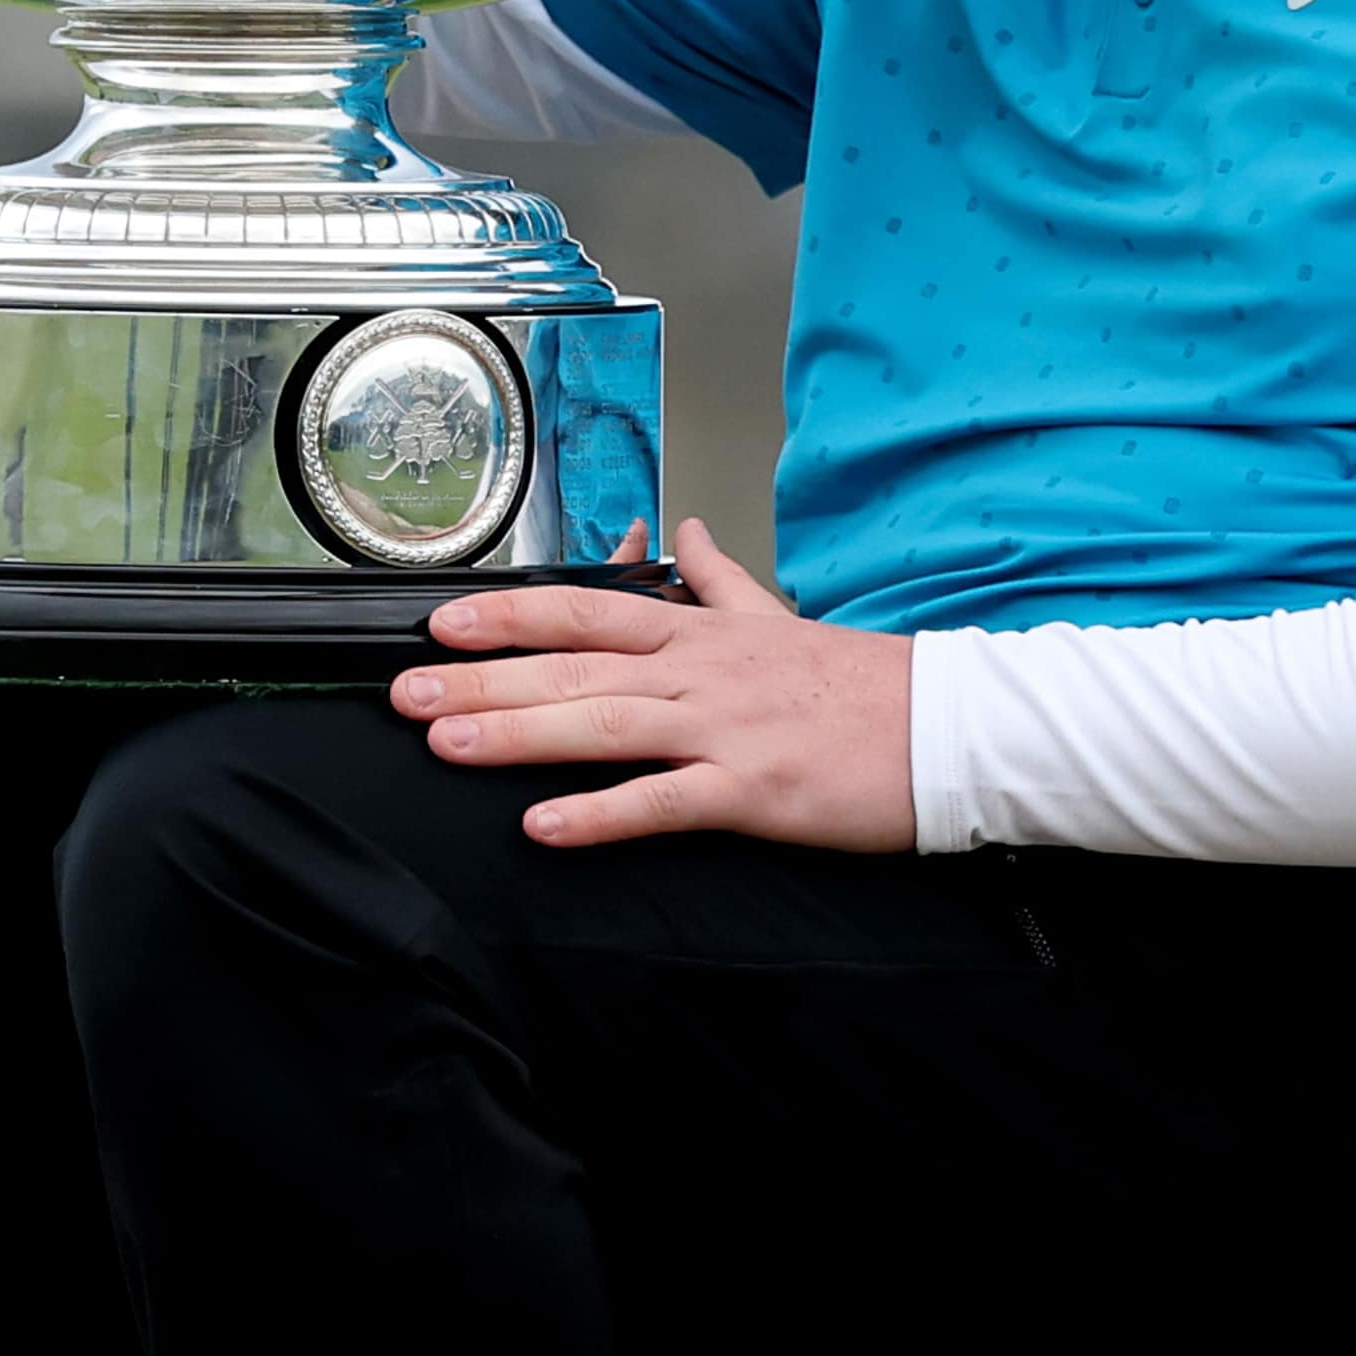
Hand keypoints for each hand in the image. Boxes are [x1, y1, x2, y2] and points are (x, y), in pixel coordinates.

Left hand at [393, 518, 916, 850]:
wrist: (949, 729)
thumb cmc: (864, 685)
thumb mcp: (779, 614)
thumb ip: (718, 579)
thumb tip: (683, 531)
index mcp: (702, 632)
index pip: (585, 611)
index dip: (506, 616)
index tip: (439, 626)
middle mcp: (700, 672)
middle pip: (573, 665)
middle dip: (482, 680)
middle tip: (406, 695)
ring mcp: (724, 729)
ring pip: (601, 724)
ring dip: (517, 733)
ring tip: (446, 743)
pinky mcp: (753, 790)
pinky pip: (662, 802)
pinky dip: (599, 814)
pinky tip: (543, 825)